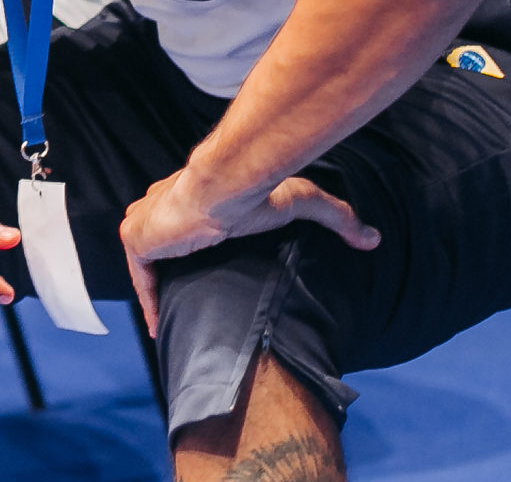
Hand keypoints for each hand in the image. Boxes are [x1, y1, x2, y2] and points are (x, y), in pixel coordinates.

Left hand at [120, 166, 378, 337]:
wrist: (226, 186)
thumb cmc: (257, 190)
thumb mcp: (302, 201)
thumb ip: (336, 217)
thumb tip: (373, 238)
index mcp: (190, 193)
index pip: (183, 223)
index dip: (189, 245)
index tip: (201, 271)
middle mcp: (160, 205)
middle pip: (161, 243)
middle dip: (168, 267)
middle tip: (186, 301)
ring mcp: (145, 221)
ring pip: (148, 262)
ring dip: (155, 285)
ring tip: (171, 318)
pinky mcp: (137, 239)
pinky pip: (140, 277)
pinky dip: (148, 299)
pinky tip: (158, 326)